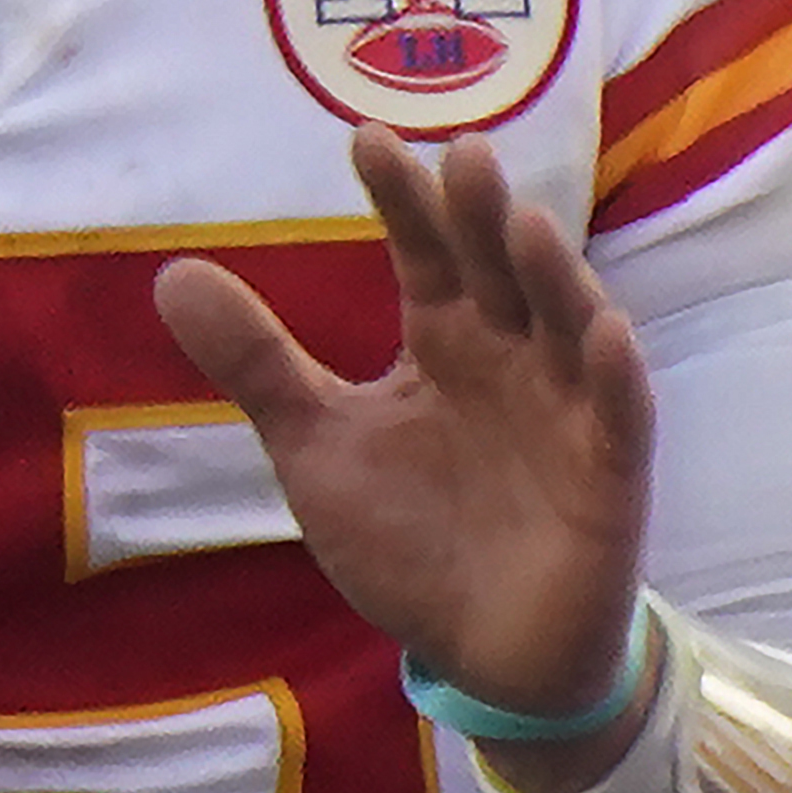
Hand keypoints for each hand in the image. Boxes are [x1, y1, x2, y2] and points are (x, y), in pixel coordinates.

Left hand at [159, 127, 653, 777]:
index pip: (422, 253)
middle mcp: (510, 356)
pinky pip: (620, 415)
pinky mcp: (612, 473)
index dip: (401, 200)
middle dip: (480, 217)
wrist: (481, 653)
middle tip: (460, 155)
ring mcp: (567, 409)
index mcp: (444, 340)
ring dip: (553, 275)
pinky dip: (615, 375)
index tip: (365, 139)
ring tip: (525, 223)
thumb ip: (257, 364)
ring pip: (567, 324)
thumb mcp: (317, 446)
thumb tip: (171, 273)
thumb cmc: (410, 538)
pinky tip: (604, 333)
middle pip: (497, 271)